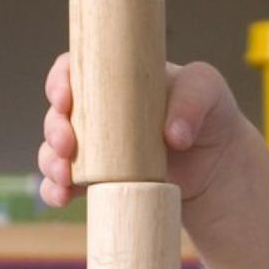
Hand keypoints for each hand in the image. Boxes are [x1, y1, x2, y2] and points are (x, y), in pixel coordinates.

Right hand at [38, 53, 268, 268]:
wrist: (218, 166)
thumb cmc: (209, 114)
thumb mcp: (208, 90)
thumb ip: (193, 98)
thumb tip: (172, 134)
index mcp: (114, 79)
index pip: (74, 70)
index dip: (60, 82)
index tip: (64, 99)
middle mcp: (98, 112)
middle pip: (58, 114)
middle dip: (54, 129)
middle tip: (68, 145)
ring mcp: (96, 148)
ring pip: (56, 151)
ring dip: (51, 163)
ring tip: (65, 178)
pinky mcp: (101, 180)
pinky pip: (67, 185)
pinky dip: (56, 191)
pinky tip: (61, 198)